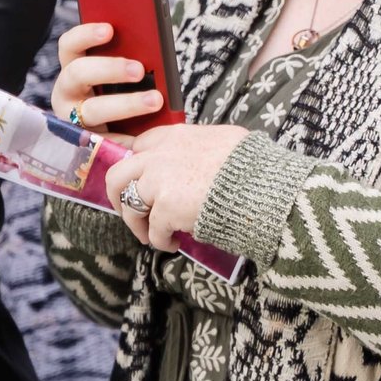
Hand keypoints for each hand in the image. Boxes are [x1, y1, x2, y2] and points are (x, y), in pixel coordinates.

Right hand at [49, 21, 168, 135]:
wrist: (131, 135)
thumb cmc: (127, 92)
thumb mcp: (126, 72)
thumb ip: (130, 57)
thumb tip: (151, 45)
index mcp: (74, 66)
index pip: (69, 45)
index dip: (86, 35)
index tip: (109, 30)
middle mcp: (66, 92)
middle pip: (78, 73)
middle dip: (110, 69)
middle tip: (139, 69)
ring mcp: (72, 119)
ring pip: (94, 109)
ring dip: (126, 104)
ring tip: (155, 100)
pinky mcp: (87, 143)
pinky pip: (106, 140)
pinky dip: (127, 137)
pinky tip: (146, 135)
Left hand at [104, 122, 251, 250]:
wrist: (262, 186)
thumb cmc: (252, 166)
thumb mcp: (223, 140)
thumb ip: (200, 146)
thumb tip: (199, 157)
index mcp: (174, 136)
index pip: (140, 146)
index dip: (137, 167)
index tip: (141, 182)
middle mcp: (160, 155)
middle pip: (118, 175)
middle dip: (119, 197)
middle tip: (131, 212)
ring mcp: (160, 181)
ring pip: (129, 206)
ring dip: (138, 225)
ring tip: (152, 236)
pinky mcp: (167, 208)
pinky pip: (153, 231)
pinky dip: (160, 241)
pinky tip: (173, 244)